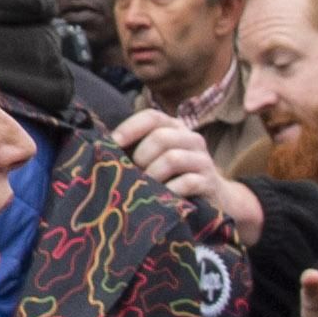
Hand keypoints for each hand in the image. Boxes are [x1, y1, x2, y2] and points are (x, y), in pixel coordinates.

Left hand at [115, 109, 262, 247]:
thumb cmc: (174, 178)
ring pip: (173, 158)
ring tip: (146, 187)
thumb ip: (135, 151)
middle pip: (161, 137)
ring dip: (153, 175)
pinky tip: (162, 199)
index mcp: (175, 128)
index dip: (130, 127)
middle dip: (141, 157)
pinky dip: (169, 191)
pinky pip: (187, 182)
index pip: (152, 117)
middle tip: (134, 174)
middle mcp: (191, 139)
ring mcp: (203, 160)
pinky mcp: (210, 182)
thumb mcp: (156, 160)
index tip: (113, 143)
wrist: (215, 198)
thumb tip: (102, 150)